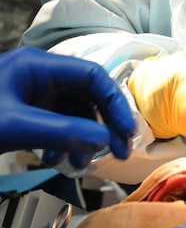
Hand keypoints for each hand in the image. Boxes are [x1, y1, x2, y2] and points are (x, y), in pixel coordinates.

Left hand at [0, 47, 135, 166]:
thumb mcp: (16, 126)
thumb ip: (60, 131)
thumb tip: (103, 140)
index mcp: (38, 65)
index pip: (92, 76)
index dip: (114, 103)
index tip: (127, 130)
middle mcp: (39, 75)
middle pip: (86, 95)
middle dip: (102, 125)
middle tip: (119, 151)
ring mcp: (32, 94)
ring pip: (73, 114)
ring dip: (82, 139)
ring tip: (80, 163)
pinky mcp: (26, 113)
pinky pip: (57, 125)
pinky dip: (63, 143)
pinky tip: (57, 158)